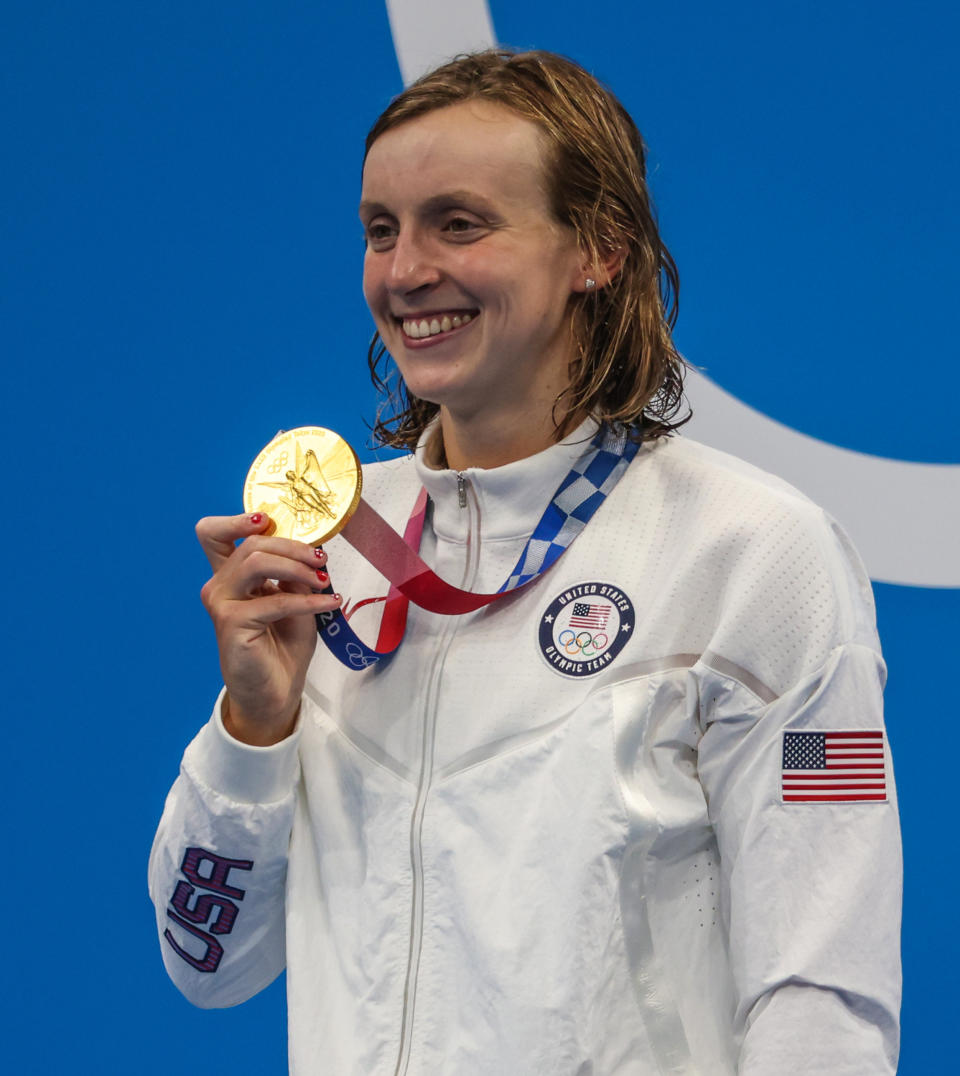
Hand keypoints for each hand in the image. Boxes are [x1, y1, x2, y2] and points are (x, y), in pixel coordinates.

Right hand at [196, 512, 341, 745]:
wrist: (277, 690)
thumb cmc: (282, 645)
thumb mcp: (294, 600)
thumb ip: (293, 574)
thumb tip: (308, 551)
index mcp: (231, 575)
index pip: (214, 534)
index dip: (236, 520)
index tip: (268, 521)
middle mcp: (220, 585)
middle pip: (250, 544)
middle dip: (292, 546)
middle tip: (322, 560)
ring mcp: (221, 603)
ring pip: (256, 562)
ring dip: (297, 567)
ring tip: (323, 581)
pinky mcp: (231, 623)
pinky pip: (274, 600)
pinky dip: (307, 601)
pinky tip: (328, 603)